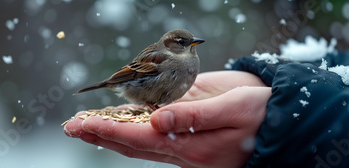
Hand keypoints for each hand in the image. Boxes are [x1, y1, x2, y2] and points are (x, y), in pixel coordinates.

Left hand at [64, 71, 270, 167]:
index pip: (140, 140)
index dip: (110, 131)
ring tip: (81, 124)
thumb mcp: (233, 110)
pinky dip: (131, 125)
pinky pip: (153, 131)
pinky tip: (115, 119)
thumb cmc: (261, 114)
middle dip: (99, 134)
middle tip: (69, 126)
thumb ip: (195, 117)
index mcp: (191, 148)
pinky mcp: (186, 130)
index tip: (82, 124)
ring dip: (108, 131)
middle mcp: (182, 148)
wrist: (279, 119)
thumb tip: (156, 120)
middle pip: (131, 144)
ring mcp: (182, 142)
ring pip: (138, 140)